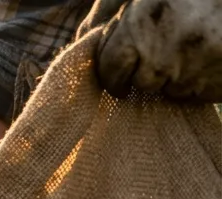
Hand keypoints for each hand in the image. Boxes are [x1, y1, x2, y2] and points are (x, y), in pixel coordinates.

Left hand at [82, 0, 221, 101]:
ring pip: (172, 91)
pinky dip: (202, 81)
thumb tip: (82, 39)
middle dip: (148, 71)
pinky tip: (211, 56)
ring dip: (177, 76)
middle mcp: (165, 54)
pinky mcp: (220, 84)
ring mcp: (197, 71)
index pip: (109, 70)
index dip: (113, 72)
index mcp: (141, 26)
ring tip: (192, 47)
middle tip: (165, 50)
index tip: (119, 73)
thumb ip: (108, 10)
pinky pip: (200, 94)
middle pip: (141, 84)